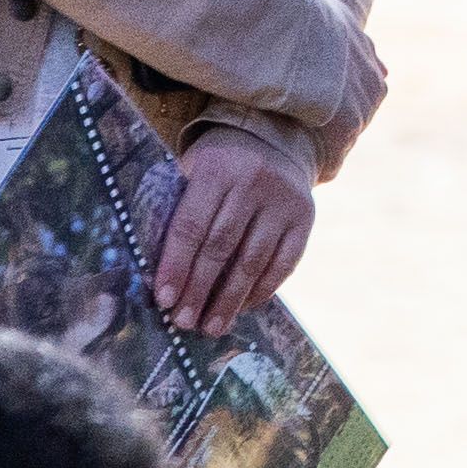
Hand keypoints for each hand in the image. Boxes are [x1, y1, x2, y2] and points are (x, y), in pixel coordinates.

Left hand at [154, 124, 316, 333]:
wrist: (275, 141)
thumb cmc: (221, 167)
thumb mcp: (194, 172)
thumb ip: (180, 212)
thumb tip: (161, 277)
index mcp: (217, 168)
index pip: (191, 226)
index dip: (175, 266)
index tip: (163, 300)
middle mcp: (254, 182)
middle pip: (221, 247)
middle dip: (199, 290)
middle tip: (183, 321)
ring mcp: (284, 201)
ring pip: (252, 261)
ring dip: (229, 300)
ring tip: (211, 326)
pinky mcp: (305, 219)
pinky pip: (283, 264)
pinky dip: (261, 291)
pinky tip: (242, 308)